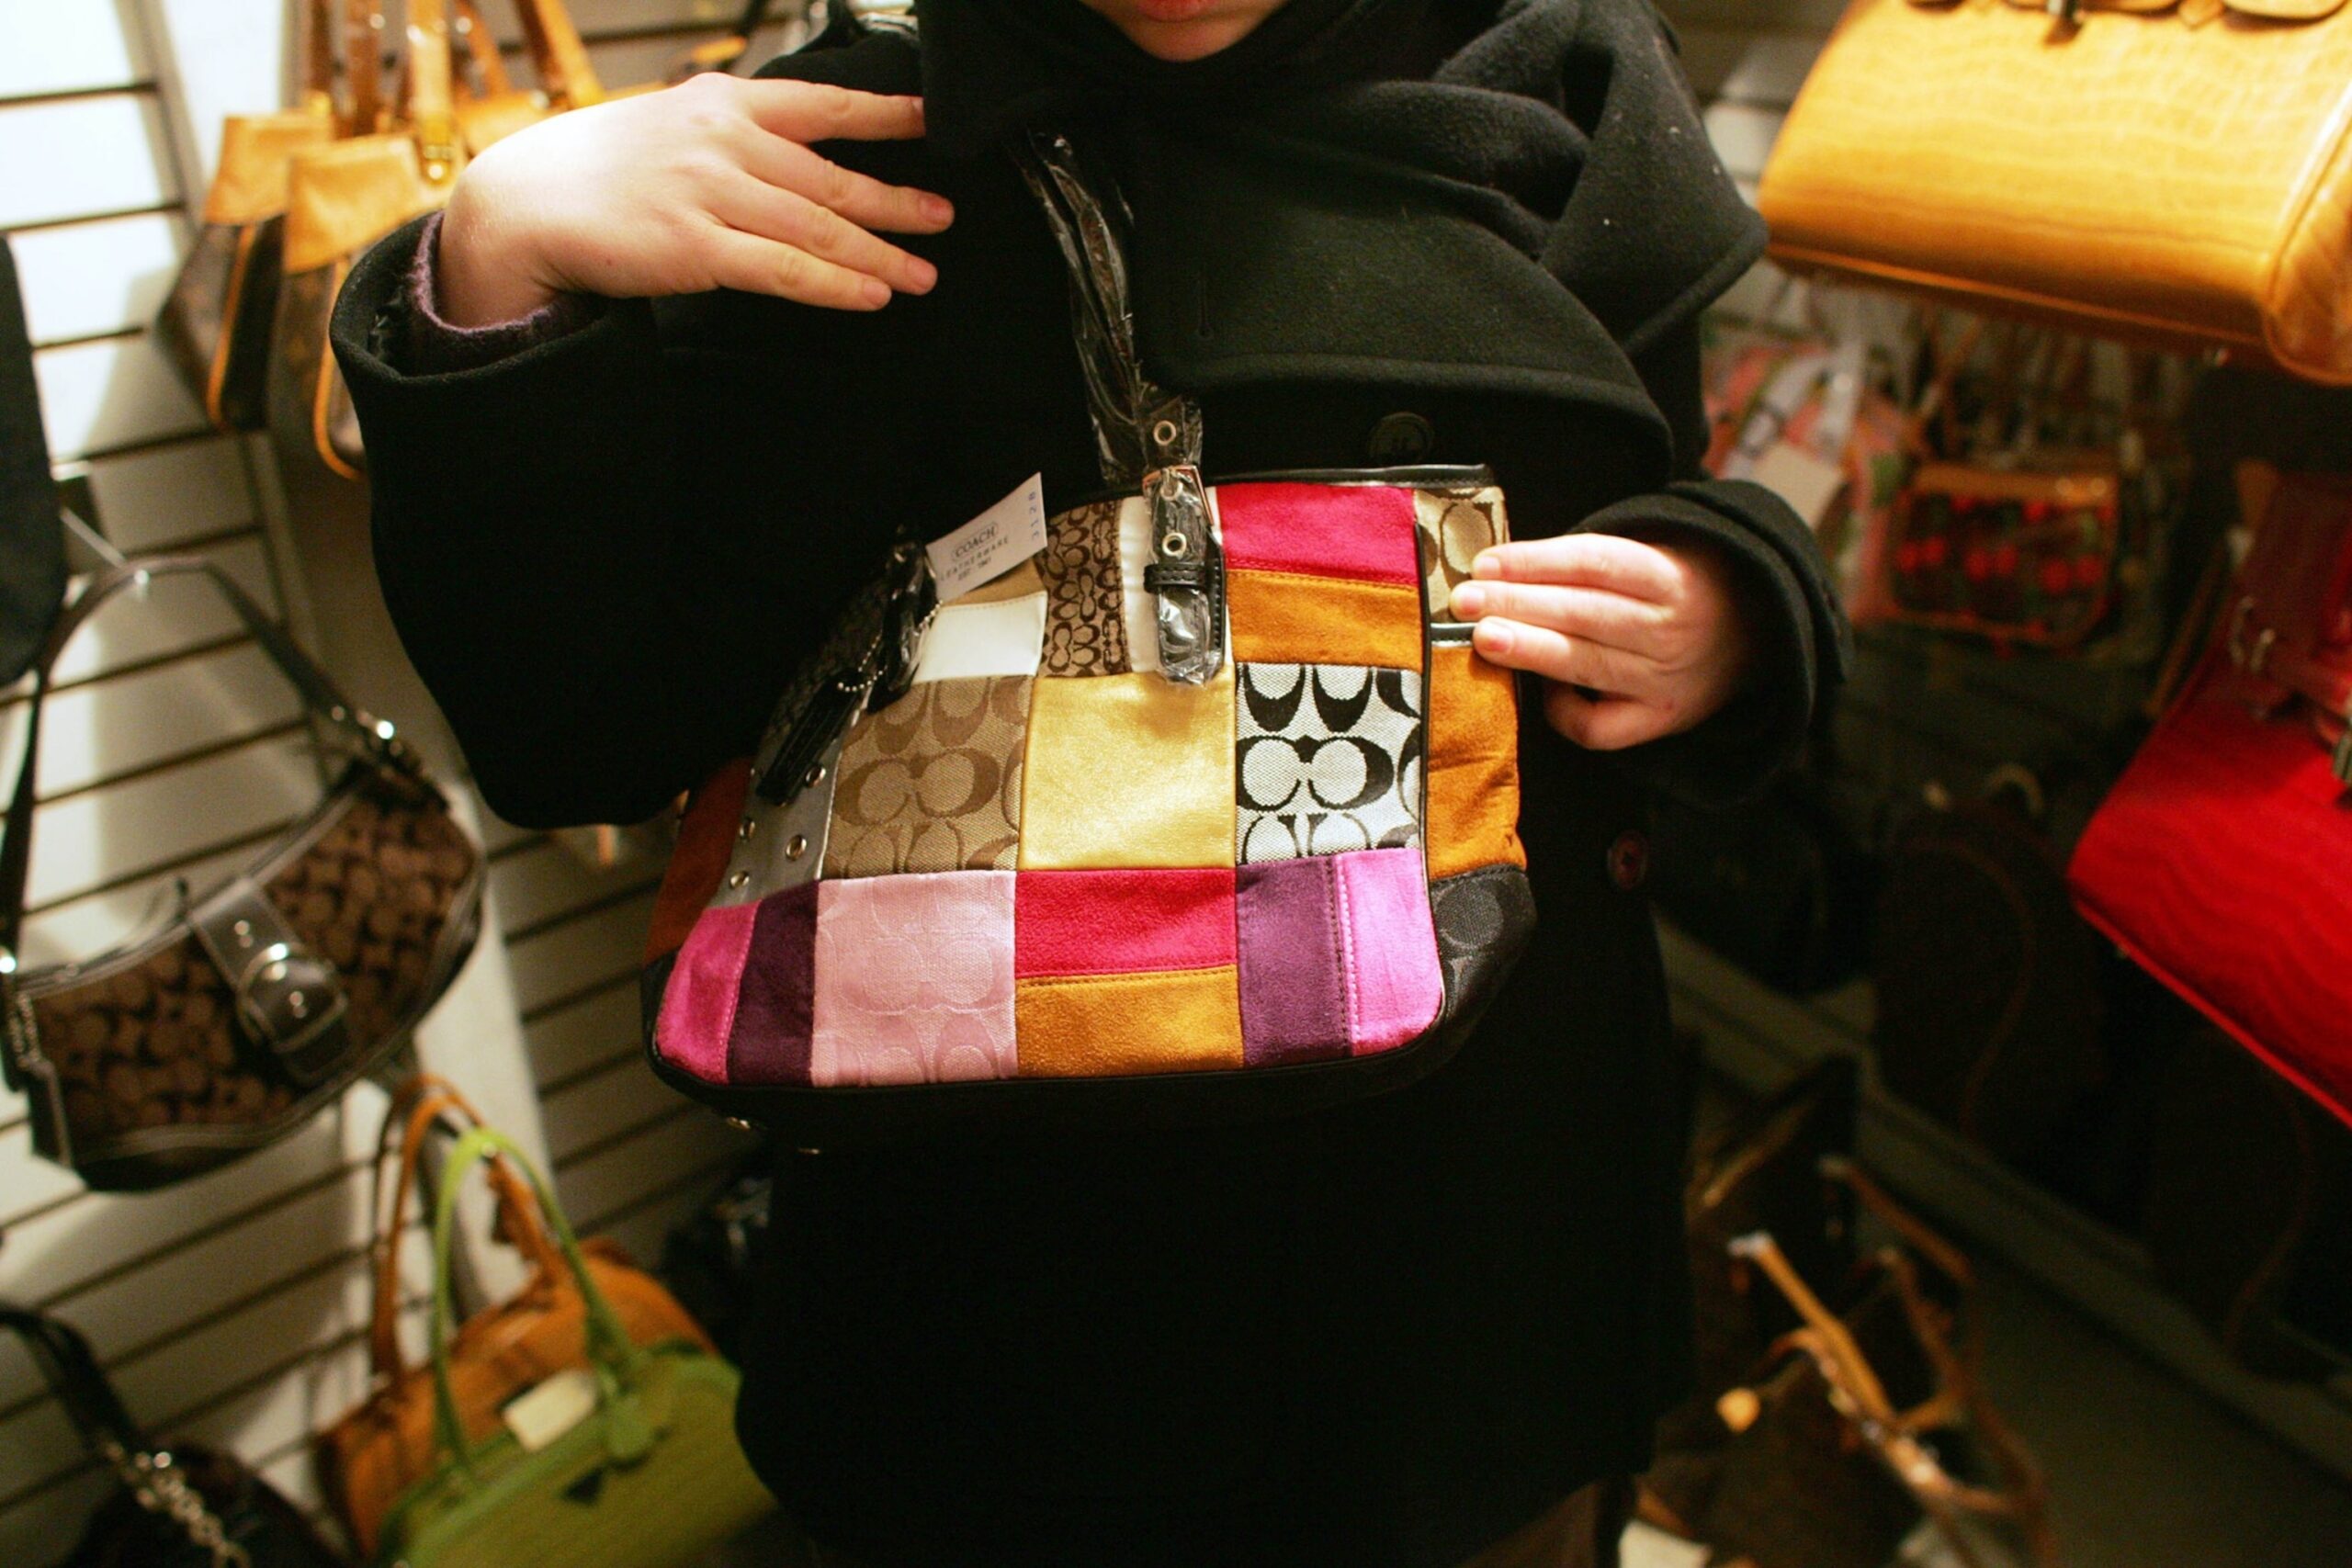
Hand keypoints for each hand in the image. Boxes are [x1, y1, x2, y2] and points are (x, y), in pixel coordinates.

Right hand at [436, 74, 952, 325]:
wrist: (526, 201)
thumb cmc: (601, 169)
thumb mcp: (673, 124)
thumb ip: (735, 133)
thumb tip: (797, 152)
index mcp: (725, 103)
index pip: (823, 104)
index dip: (886, 114)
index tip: (933, 120)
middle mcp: (725, 141)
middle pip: (833, 175)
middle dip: (896, 201)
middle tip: (942, 218)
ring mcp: (712, 193)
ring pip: (817, 226)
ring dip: (878, 253)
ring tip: (920, 274)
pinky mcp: (697, 247)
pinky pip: (783, 269)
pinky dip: (833, 283)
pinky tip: (869, 295)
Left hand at [1447, 533, 1756, 749]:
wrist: (1756, 634)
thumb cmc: (1679, 586)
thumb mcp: (1657, 553)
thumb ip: (1591, 561)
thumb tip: (1501, 568)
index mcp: (1671, 577)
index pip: (1595, 563)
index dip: (1537, 562)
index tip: (1485, 562)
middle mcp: (1671, 629)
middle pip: (1583, 614)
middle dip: (1518, 605)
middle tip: (1464, 602)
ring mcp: (1664, 681)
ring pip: (1587, 666)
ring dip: (1530, 650)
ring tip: (1484, 638)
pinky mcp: (1659, 721)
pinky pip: (1600, 728)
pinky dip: (1565, 712)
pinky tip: (1544, 690)